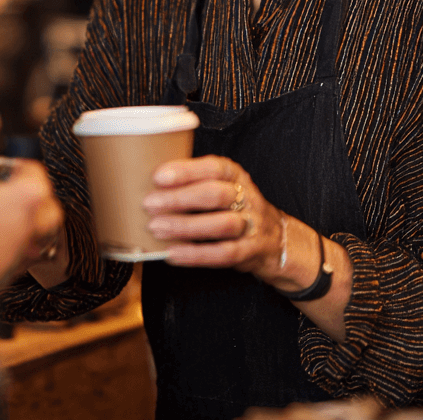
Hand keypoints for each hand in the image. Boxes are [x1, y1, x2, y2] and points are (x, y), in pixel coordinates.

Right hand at [0, 158, 62, 336]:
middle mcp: (29, 224)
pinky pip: (20, 256)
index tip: (14, 167)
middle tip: (18, 193)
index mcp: (22, 197)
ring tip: (2, 218)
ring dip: (25, 225)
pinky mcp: (9, 275)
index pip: (36, 174)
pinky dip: (10, 248)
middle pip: (50, 209)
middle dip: (39, 200)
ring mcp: (22, 252)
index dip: (24, 168)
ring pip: (37, 235)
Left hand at [143, 155, 285, 278]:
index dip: (186, 171)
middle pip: (215, 194)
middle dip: (179, 199)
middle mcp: (246, 196)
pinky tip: (172, 253)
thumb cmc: (233, 207)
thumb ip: (193, 182)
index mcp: (235, 174)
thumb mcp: (221, 186)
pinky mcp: (251, 251)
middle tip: (149, 204)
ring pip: (221, 224)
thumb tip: (146, 183)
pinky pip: (223, 253)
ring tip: (156, 228)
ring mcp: (252, 224)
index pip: (213, 168)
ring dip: (185, 226)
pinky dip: (196, 254)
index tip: (158, 177)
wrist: (275, 238)